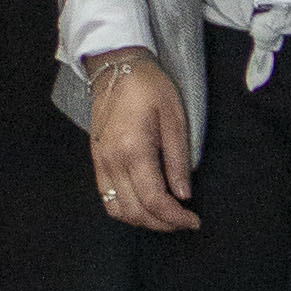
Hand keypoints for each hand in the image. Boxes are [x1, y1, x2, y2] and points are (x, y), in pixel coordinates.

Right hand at [86, 52, 196, 235]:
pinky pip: (106, 197)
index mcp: (133, 149)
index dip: (175, 218)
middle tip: (183, 221)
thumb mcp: (174, 117)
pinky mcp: (96, 160)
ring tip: (165, 215)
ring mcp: (100, 162)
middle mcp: (112, 161)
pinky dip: (126, 209)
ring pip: (117, 210)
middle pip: (135, 211)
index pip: (154, 199)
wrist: (115, 67)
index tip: (193, 220)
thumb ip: (178, 159)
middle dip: (162, 224)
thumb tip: (184, 194)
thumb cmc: (149, 86)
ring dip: (142, 220)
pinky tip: (144, 203)